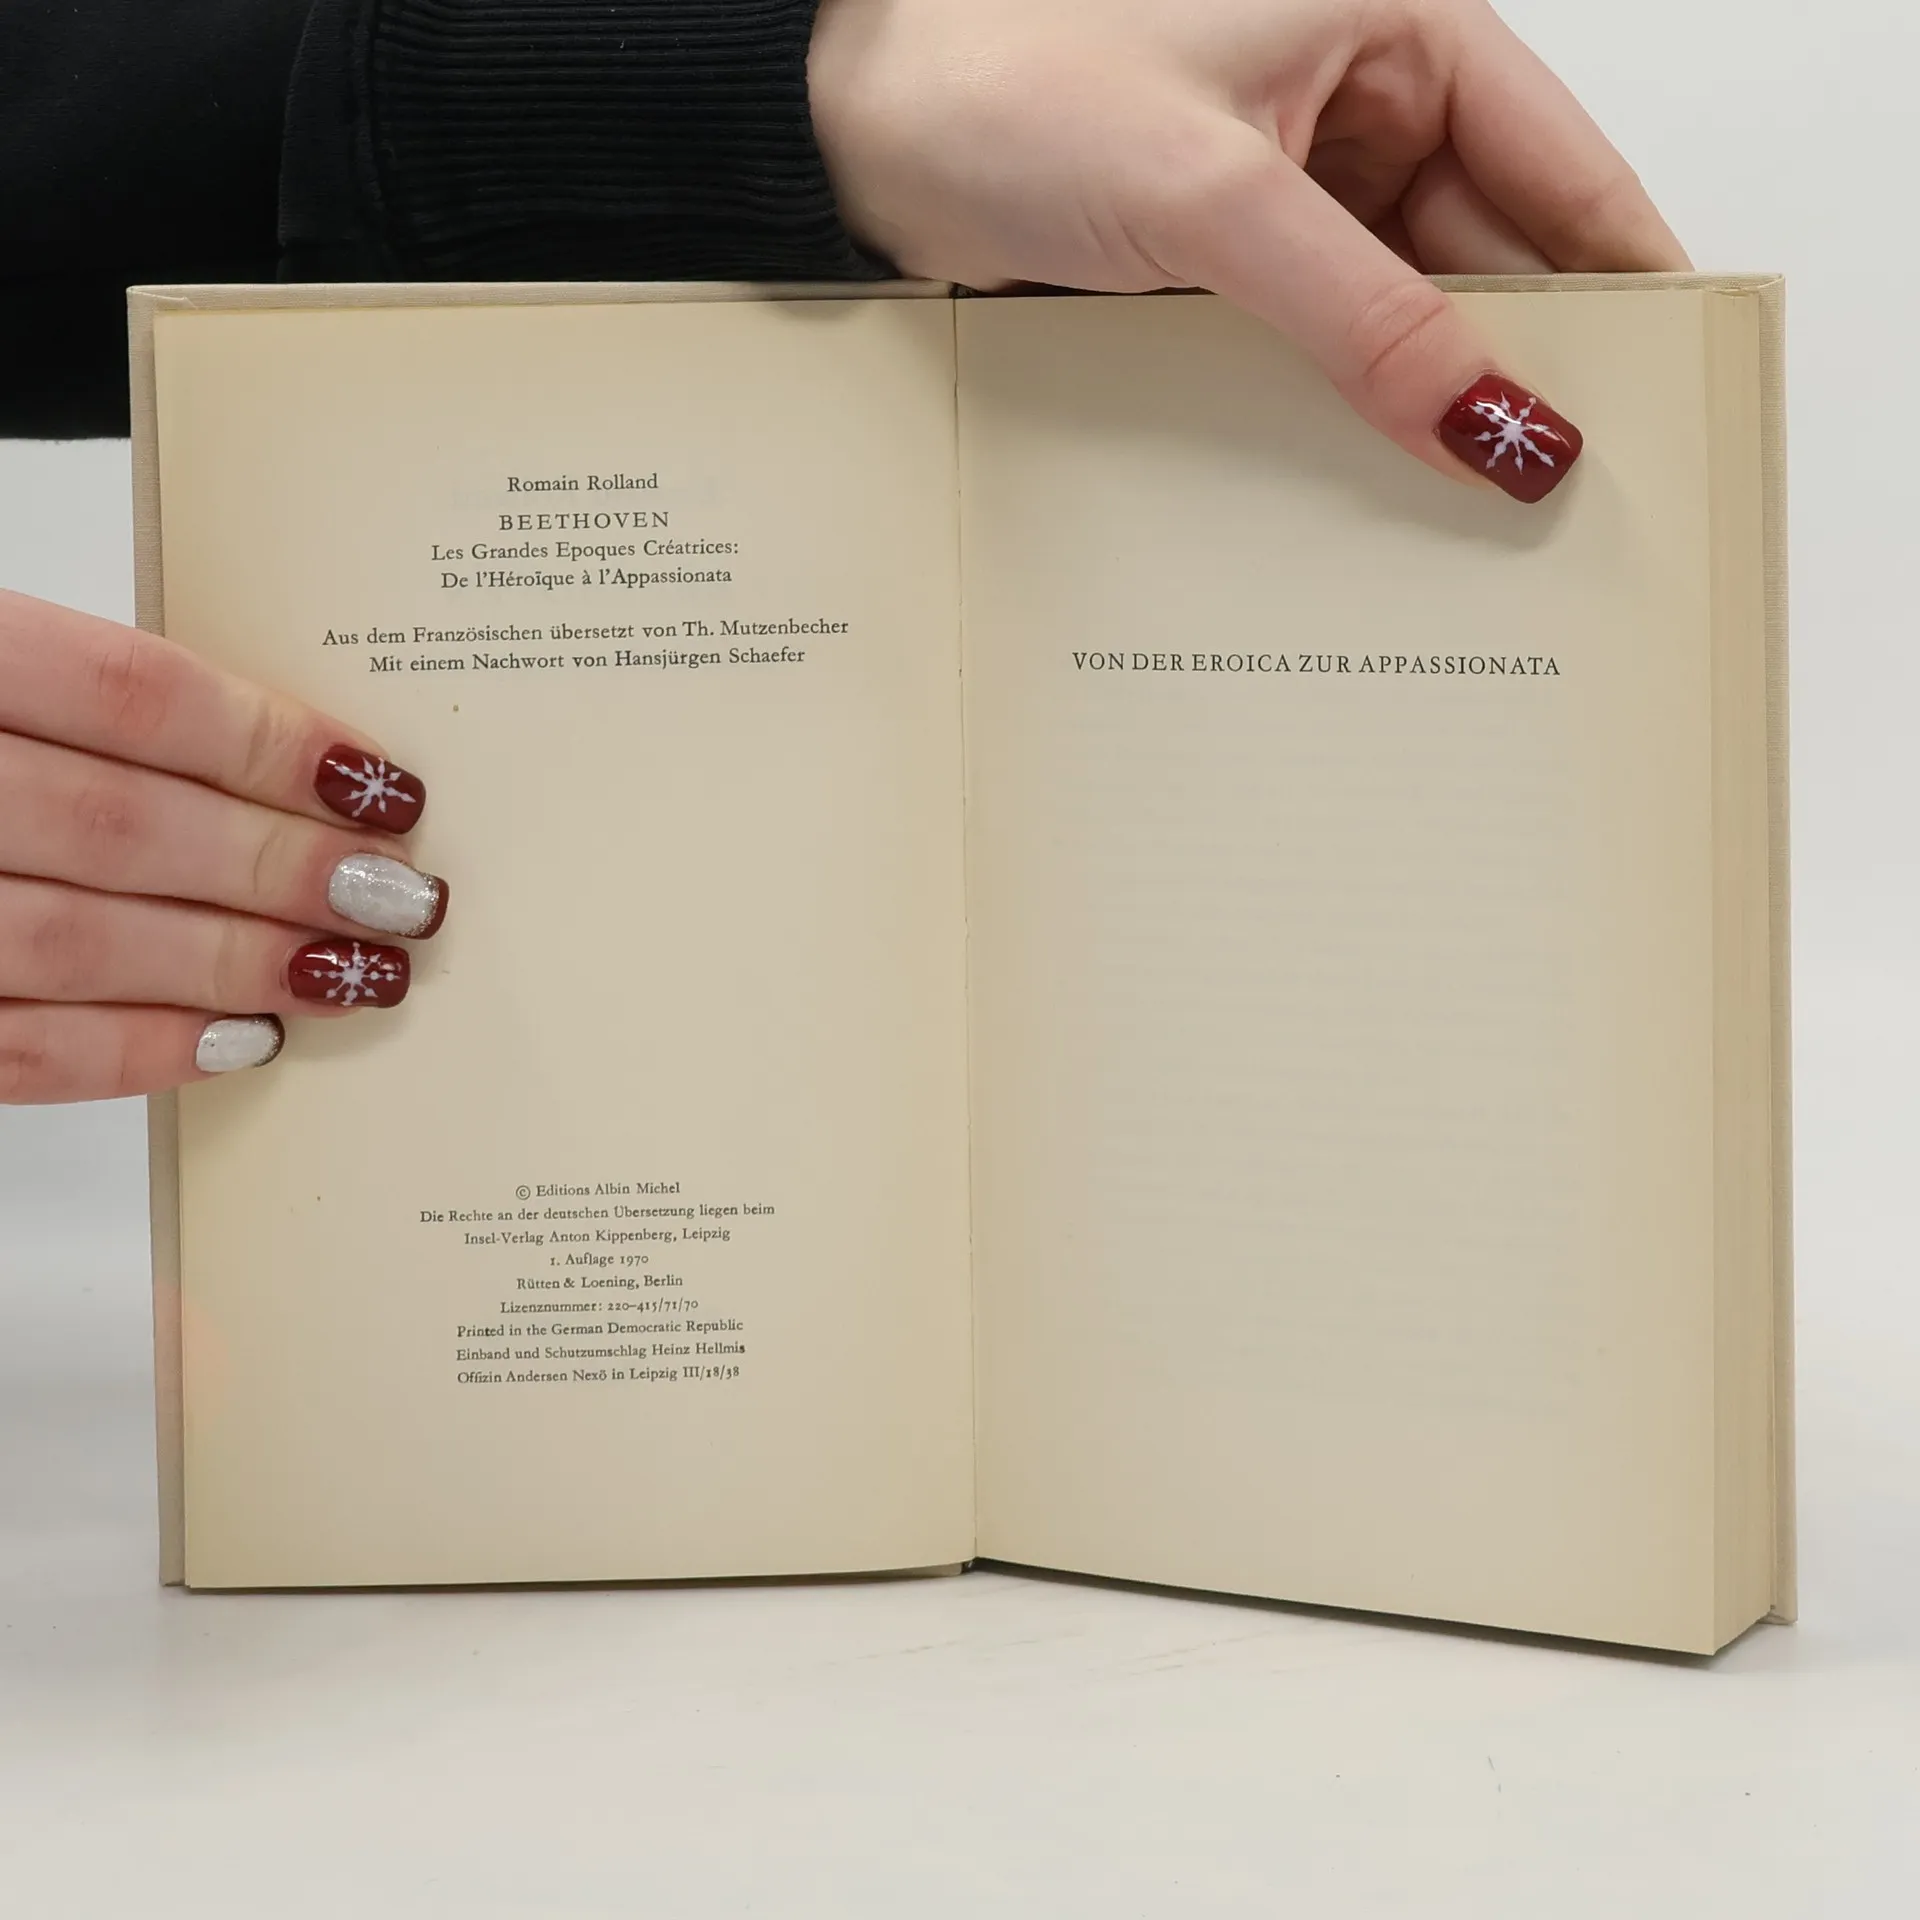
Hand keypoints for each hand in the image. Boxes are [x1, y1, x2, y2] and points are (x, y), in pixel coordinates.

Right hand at [0, 591, 445, 1102]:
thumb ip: (84, 700)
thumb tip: (288, 767)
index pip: (127, 693)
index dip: (268, 745)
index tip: (378, 783)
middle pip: (118, 825)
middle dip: (280, 870)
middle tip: (400, 897)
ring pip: (69, 943)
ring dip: (231, 966)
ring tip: (353, 974)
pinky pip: (9, 1049)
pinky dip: (132, 1050)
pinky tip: (238, 1040)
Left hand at [810, 0, 1689, 502]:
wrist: (853, 133)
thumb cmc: (1002, 81)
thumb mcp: (1217, 198)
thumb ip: (1368, 319)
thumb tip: (1499, 421)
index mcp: (1393, 25)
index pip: (1560, 165)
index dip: (1624, 277)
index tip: (1667, 389)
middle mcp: (1354, 100)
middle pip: (1487, 253)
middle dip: (1519, 365)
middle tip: (1565, 491)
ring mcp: (1286, 187)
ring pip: (1399, 309)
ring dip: (1424, 400)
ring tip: (1474, 510)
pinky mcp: (1221, 258)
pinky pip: (1316, 340)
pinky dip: (1342, 407)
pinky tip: (1368, 480)